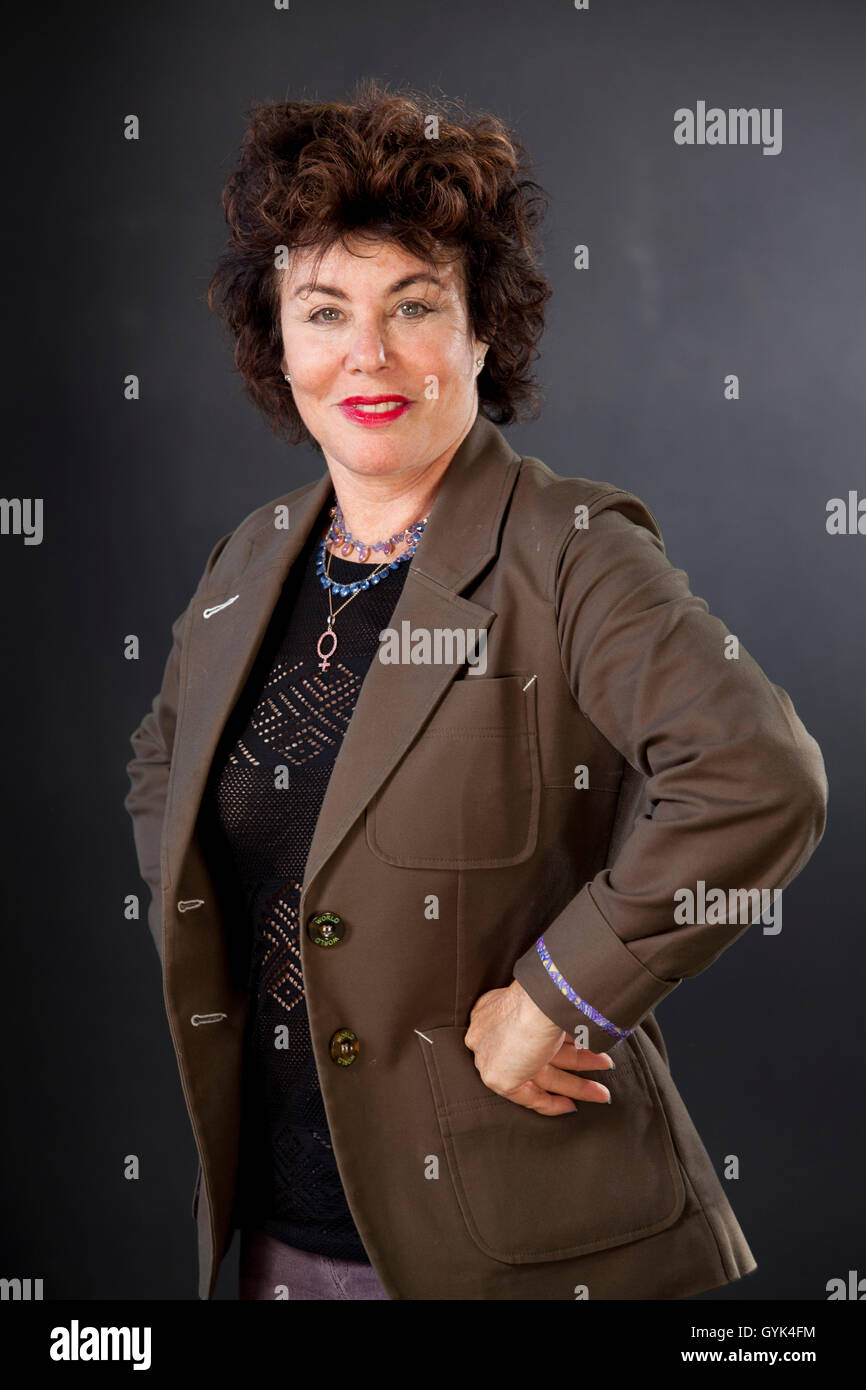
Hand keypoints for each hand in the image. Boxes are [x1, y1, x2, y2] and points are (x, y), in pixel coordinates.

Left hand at [464, 981, 614, 1115]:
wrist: (542, 1001)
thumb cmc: (551, 993)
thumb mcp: (554, 1003)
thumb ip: (557, 1018)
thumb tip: (579, 1031)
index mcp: (495, 1007)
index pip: (525, 1035)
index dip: (556, 1047)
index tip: (580, 1049)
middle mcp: (488, 1031)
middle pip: (538, 1055)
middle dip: (574, 1064)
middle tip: (601, 1067)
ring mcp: (490, 1055)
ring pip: (539, 1075)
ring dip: (575, 1085)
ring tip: (603, 1093)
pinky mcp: (497, 1077)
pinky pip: (527, 1097)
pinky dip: (552, 1104)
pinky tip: (571, 1107)